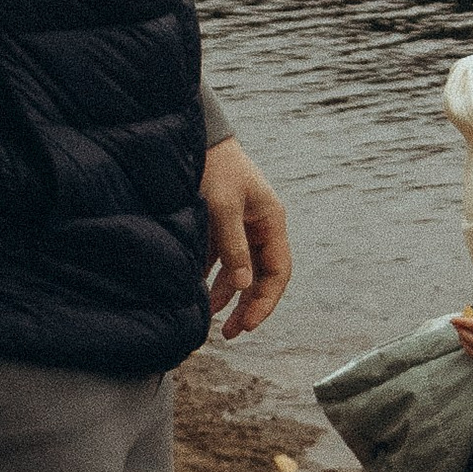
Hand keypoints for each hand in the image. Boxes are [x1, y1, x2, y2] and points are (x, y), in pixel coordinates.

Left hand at [200, 140, 291, 340]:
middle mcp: (259, 227)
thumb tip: (245, 286)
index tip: (249, 325)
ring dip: (228, 296)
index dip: (266, 302)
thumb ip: (234, 247)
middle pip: (261, 276)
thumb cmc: (214, 167)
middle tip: (231, 334)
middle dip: (248, 306)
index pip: (278, 272)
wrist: (195, 137)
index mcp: (271, 221)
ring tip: (212, 321)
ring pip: (240, 271)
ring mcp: (240, 227)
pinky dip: (211, 278)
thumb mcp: (223, 207)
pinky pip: (220, 259)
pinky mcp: (219, 225)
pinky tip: (198, 294)